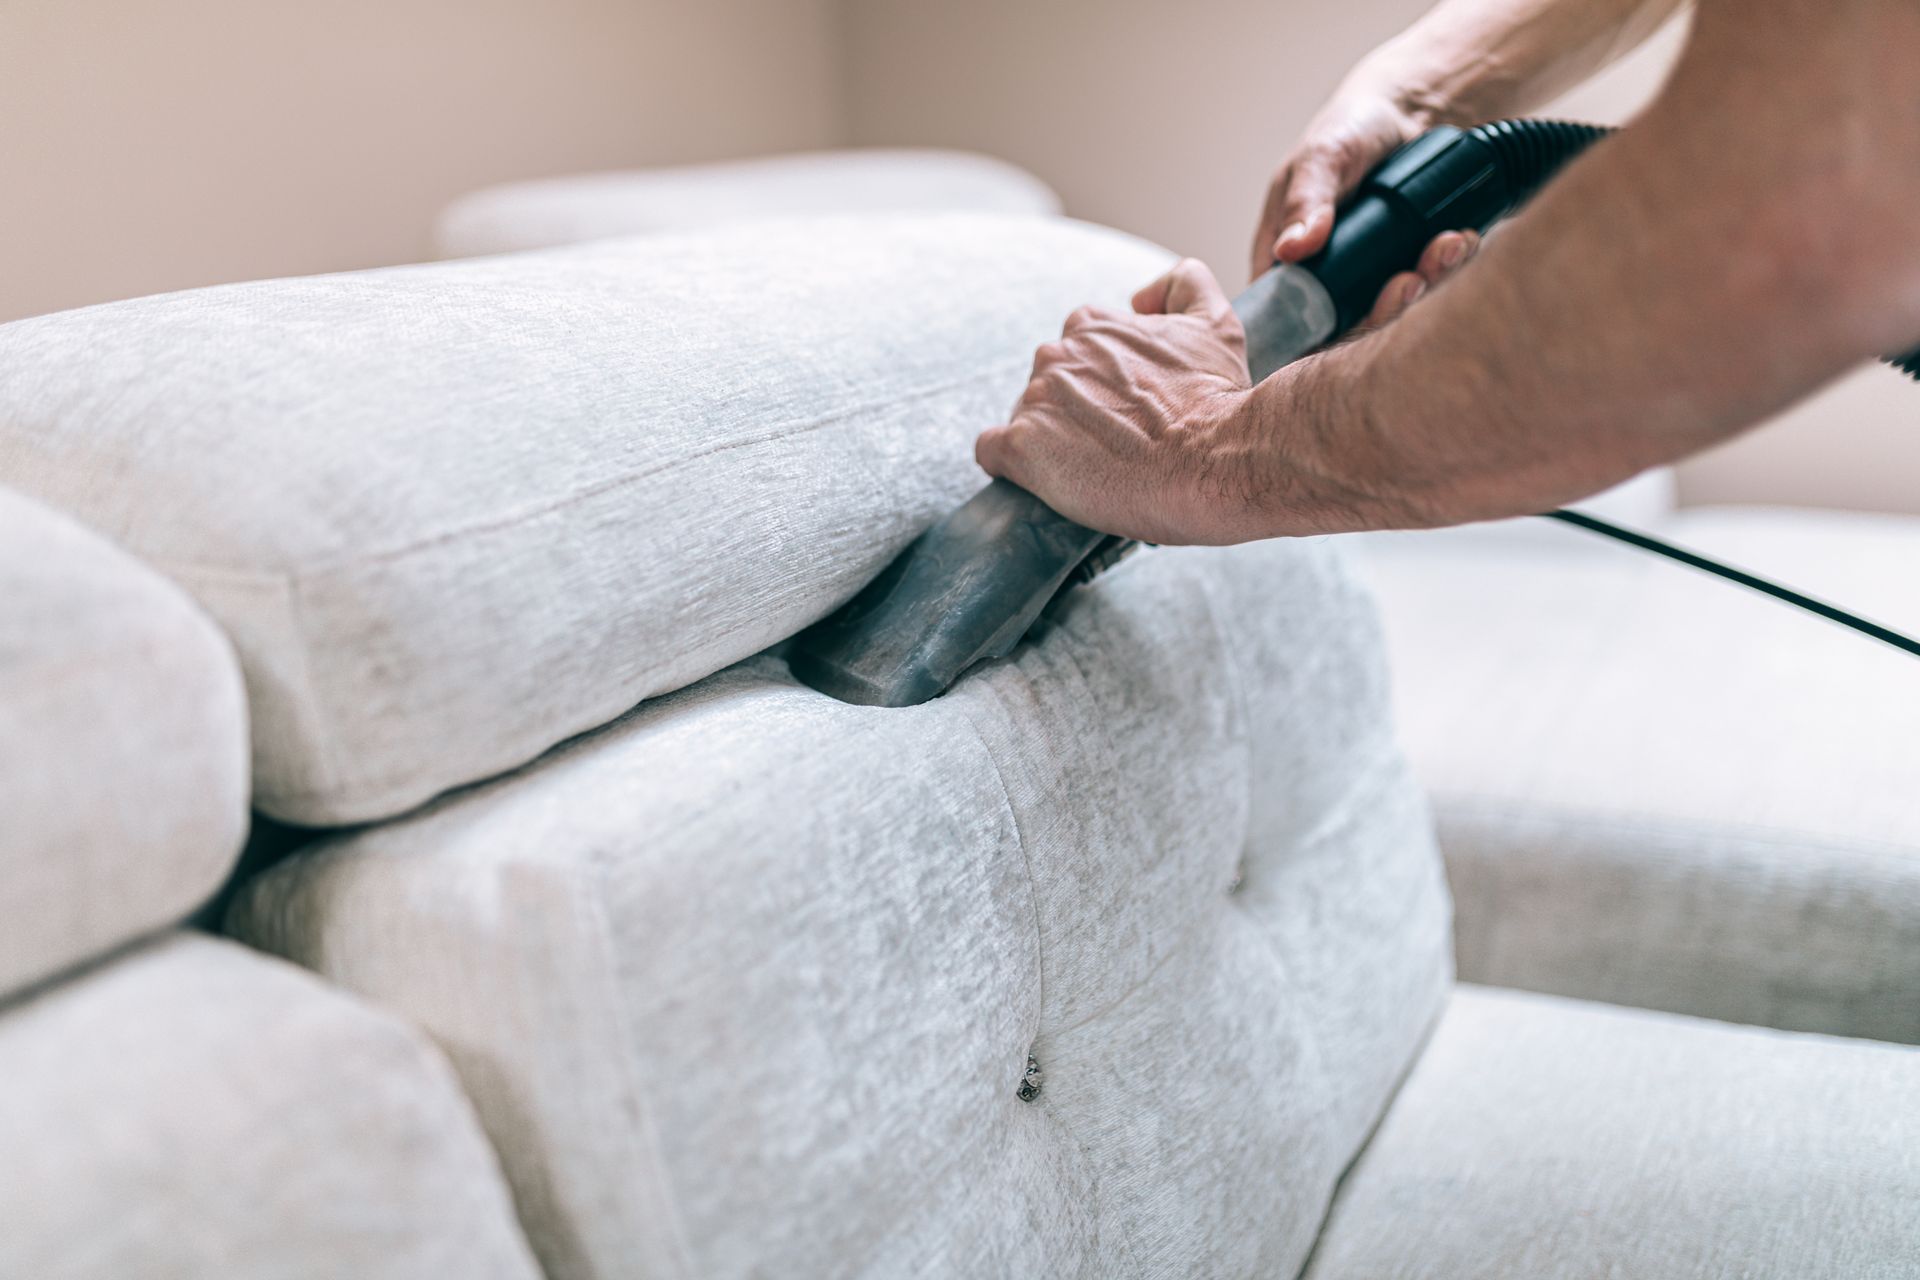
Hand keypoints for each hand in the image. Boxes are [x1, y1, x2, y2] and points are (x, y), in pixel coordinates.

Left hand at [975, 259, 1261, 545]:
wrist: (1215, 459)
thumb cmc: (1217, 401)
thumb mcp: (1215, 324)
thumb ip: (1186, 286)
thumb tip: (1142, 295)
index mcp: (1091, 325)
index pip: (1075, 351)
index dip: (1098, 385)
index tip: (1124, 411)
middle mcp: (1056, 354)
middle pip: (1048, 386)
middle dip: (1073, 412)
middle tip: (1114, 445)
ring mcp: (1034, 399)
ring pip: (1025, 419)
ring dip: (1050, 441)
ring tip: (1094, 468)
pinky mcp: (1021, 447)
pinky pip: (991, 452)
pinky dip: (1011, 465)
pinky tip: (1043, 477)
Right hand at [1253, 85, 1480, 326]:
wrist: (1409, 107)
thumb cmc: (1350, 128)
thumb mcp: (1321, 158)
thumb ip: (1305, 203)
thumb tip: (1290, 250)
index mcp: (1283, 258)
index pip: (1286, 315)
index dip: (1314, 332)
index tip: (1351, 319)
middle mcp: (1324, 274)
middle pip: (1346, 323)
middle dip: (1384, 308)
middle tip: (1409, 281)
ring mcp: (1368, 273)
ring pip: (1392, 306)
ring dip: (1424, 283)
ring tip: (1446, 247)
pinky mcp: (1408, 262)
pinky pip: (1429, 280)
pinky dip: (1448, 264)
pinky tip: (1460, 239)